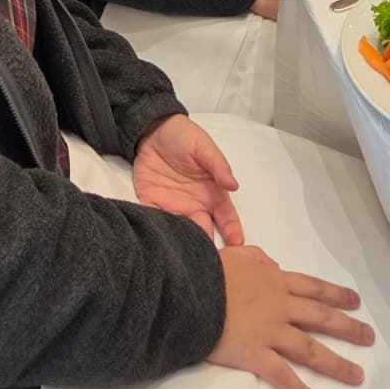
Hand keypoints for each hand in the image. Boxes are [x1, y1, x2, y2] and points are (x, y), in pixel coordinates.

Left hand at [133, 114, 243, 243]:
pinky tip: (163, 241)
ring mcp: (173, 206)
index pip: (225, 216)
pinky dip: (159, 232)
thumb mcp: (203, 147)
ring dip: (184, 243)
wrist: (151, 128)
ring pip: (181, 232)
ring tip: (187, 256)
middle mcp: (194, 204)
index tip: (238, 245)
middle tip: (210, 260)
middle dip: (208, 246)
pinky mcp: (151, 204)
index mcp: (211, 192)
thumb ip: (218, 165)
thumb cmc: (183, 136)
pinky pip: (156, 222)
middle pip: (204, 231)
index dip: (232, 230)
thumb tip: (233, 185)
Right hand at [207, 245, 372, 388]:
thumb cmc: (210, 270)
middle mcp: (280, 306)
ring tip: (358, 375)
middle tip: (369, 336)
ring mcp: (271, 331)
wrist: (192, 289)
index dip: (336, 294)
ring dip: (337, 363)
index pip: (313, 287)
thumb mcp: (237, 254)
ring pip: (311, 349)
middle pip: (321, 317)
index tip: (355, 300)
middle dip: (348, 327)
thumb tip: (272, 266)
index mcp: (275, 281)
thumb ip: (257, 259)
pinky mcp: (257, 354)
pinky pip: (283, 376)